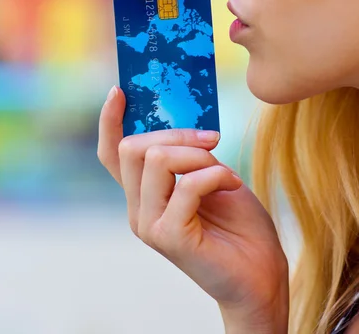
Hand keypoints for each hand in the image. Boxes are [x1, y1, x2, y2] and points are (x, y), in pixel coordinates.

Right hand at [98, 86, 288, 332]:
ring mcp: (149, 225)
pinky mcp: (168, 237)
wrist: (261, 279)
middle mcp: (137, 209)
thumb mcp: (212, 178)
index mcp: (143, 195)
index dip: (109, 122)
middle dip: (174, 134)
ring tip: (223, 169)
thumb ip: (190, 157)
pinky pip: (187, 186)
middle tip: (212, 139)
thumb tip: (182, 124)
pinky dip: (215, 175)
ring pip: (154, 160)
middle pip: (131, 149)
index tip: (119, 92)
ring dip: (196, 154)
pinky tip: (233, 184)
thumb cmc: (239, 228)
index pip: (111, 155)